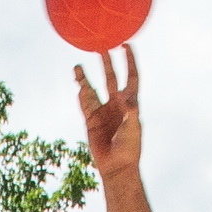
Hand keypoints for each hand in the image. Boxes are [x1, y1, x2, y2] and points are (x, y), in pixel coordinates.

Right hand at [72, 43, 140, 181]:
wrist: (117, 166)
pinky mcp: (90, 121)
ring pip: (92, 90)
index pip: (131, 76)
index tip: (126, 45)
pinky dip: (81, 96)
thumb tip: (123, 93)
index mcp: (130, 102)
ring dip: (85, 79)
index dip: (130, 61)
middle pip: (110, 78)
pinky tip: (78, 87)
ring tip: (77, 67)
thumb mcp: (133, 126)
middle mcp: (115, 104)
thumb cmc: (129, 147)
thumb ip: (130, 109)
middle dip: (106, 64)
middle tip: (100, 49)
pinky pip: (84, 105)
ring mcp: (102, 111)